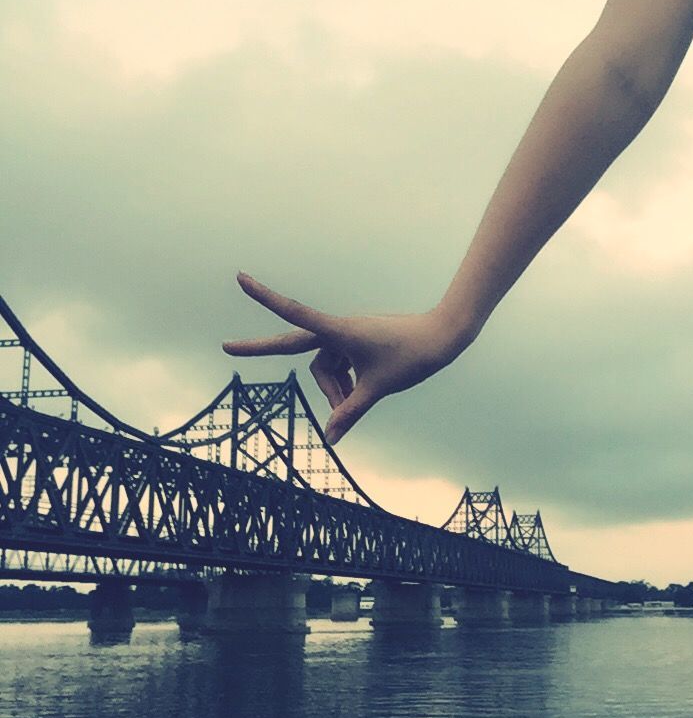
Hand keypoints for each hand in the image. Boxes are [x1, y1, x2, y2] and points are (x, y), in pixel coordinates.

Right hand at [222, 272, 470, 444]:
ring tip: (357, 402)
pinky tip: (361, 394)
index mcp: (339, 331)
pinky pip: (339, 367)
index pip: (294, 313)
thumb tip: (330, 438)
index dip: (265, 298)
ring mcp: (346, 336)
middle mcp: (338, 329)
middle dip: (268, 354)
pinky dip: (344, 384)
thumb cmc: (411, 357)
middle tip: (226, 347)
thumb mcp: (377, 389)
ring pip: (325, 369)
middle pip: (302, 355)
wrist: (441, 337)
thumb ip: (351, 413)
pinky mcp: (355, 344)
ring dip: (334, 389)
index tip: (240, 279)